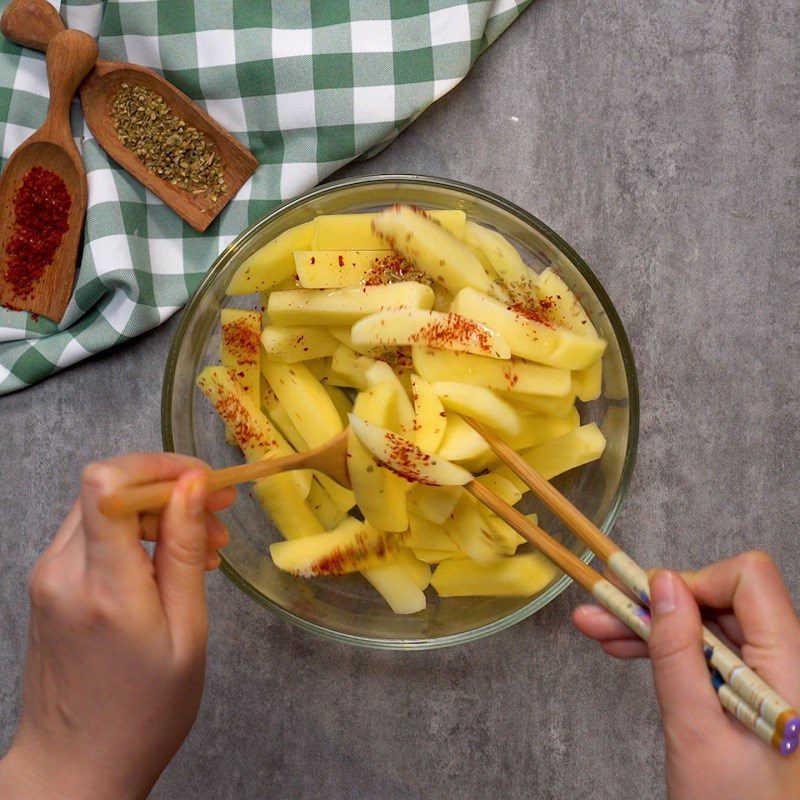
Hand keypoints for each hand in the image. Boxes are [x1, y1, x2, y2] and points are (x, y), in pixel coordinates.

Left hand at [0, 454, 234, 799]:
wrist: (75, 767)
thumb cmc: (144, 712)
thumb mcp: (186, 633)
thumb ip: (184, 552)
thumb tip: (193, 486)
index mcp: (104, 587)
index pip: (108, 483)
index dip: (159, 466)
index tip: (203, 483)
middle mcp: (63, 571)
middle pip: (107, 485)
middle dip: (168, 485)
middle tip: (219, 512)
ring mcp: (48, 576)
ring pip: (102, 505)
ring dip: (156, 510)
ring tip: (204, 544)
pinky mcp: (48, 584)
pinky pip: (93, 533)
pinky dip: (135, 532)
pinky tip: (170, 562)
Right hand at [573, 552, 799, 799]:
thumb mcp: (695, 731)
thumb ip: (677, 652)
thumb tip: (663, 584)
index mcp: (792, 669)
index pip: (747, 580)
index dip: (694, 582)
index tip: (648, 602)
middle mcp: (788, 665)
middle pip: (721, 600)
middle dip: (658, 604)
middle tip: (602, 609)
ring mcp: (771, 679)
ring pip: (709, 625)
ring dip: (654, 626)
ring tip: (599, 628)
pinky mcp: (754, 693)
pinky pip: (710, 653)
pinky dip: (669, 650)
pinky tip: (626, 649)